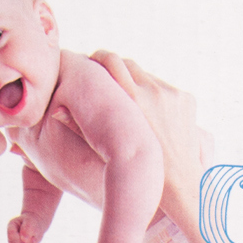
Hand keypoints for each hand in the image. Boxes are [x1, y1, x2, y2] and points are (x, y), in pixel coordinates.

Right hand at [8, 213, 43, 242]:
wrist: (35, 226)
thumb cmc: (33, 222)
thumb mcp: (32, 221)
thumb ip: (27, 228)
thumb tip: (24, 240)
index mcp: (11, 226)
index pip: (11, 235)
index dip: (21, 238)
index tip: (31, 236)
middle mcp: (10, 237)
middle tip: (34, 239)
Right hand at [91, 51, 201, 236]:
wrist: (179, 184)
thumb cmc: (136, 173)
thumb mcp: (103, 151)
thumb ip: (80, 128)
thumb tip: (56, 110)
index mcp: (132, 100)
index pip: (112, 61)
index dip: (99, 58)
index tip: (90, 62)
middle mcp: (153, 92)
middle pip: (129, 64)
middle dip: (114, 68)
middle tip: (103, 76)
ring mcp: (172, 94)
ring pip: (147, 76)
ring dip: (135, 82)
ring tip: (125, 100)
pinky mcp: (186, 99)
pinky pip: (165, 88)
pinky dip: (154, 94)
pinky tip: (146, 113)